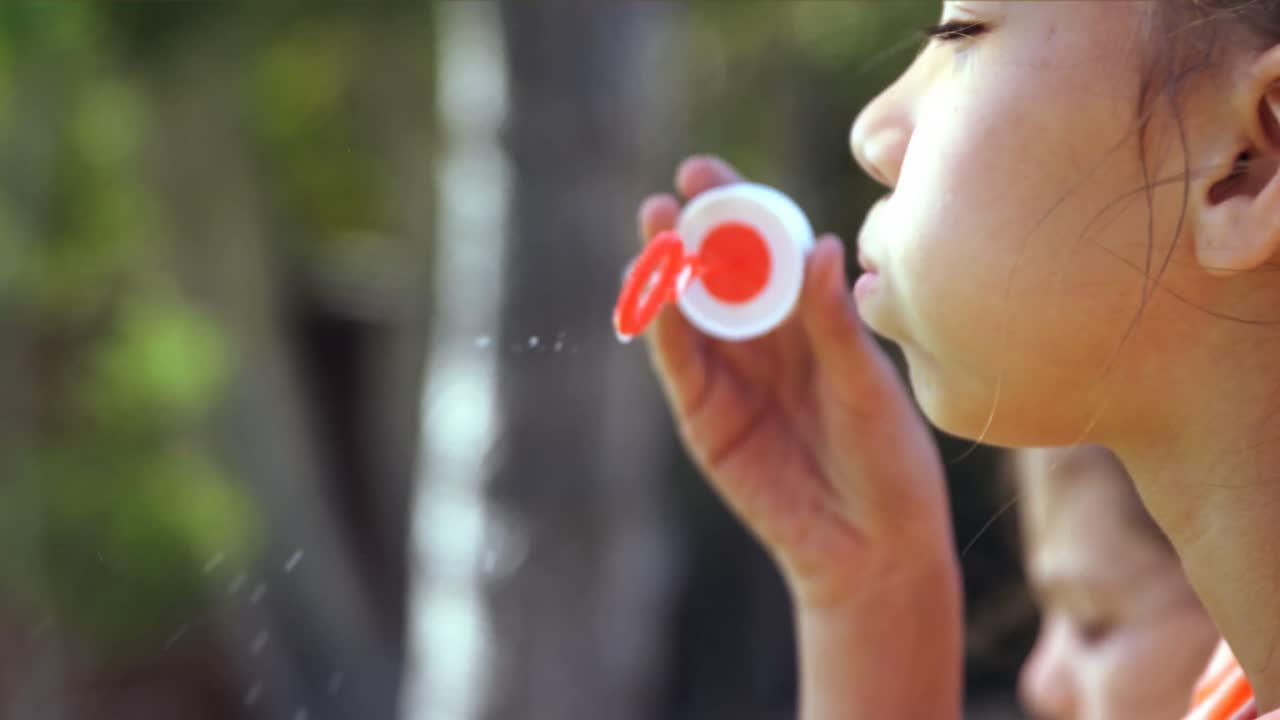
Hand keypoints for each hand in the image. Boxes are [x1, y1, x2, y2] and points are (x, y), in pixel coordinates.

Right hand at [639, 155, 954, 606]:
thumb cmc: (887, 460)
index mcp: (806, 321)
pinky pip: (678, 365)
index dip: (734, 210)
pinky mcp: (706, 418)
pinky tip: (654, 292)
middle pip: (717, 272)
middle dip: (693, 228)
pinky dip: (662, 329)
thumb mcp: (866, 385)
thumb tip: (821, 245)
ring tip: (653, 229)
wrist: (869, 545)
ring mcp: (729, 378)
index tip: (704, 173)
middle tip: (676, 189)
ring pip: (688, 312)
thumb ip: (834, 324)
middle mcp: (762, 341)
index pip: (763, 251)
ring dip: (666, 271)